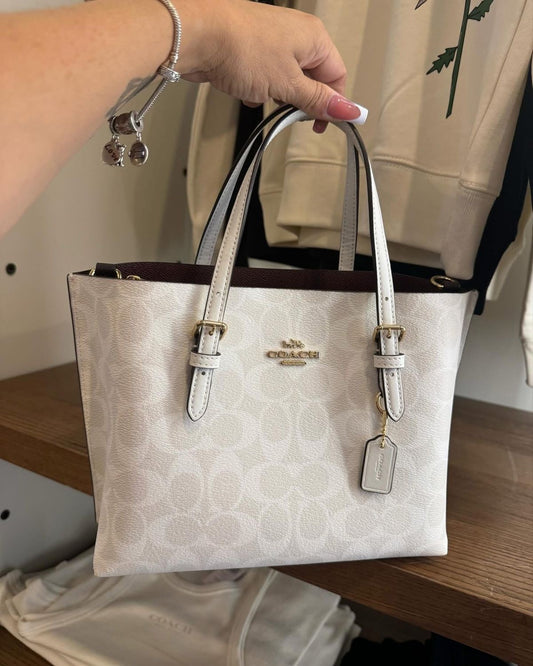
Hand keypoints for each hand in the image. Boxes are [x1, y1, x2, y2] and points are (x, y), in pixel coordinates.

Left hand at [179, 0, 361, 132]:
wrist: (196, 35)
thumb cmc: (242, 48)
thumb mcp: (288, 84)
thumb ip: (318, 100)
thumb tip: (350, 111)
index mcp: (314, 38)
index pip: (336, 77)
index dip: (332, 104)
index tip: (321, 125)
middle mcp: (296, 35)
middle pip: (311, 79)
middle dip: (299, 100)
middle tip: (287, 112)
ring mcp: (271, 42)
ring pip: (285, 81)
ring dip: (276, 96)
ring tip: (261, 95)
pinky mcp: (250, 50)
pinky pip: (263, 77)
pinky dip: (257, 89)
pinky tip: (245, 90)